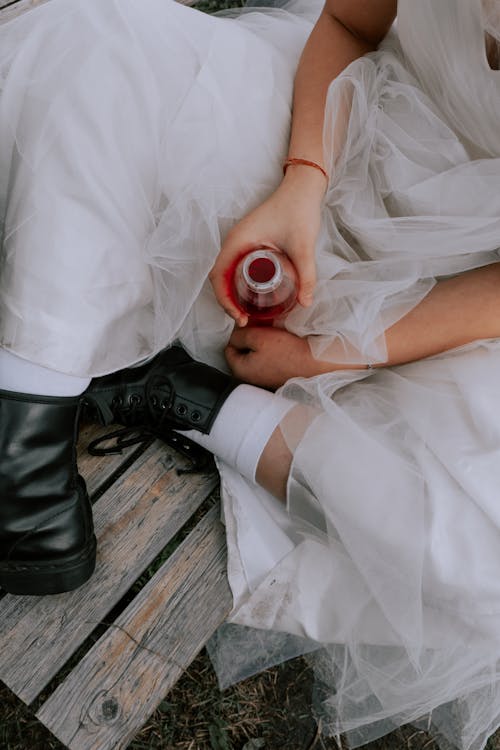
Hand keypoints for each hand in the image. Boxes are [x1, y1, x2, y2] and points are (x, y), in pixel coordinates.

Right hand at [209, 169, 324, 326]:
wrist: (303, 188)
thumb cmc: (299, 210)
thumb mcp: (303, 246)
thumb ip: (306, 275)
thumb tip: (305, 303)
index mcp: (237, 241)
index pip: (218, 277)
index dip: (224, 301)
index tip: (239, 317)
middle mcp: (233, 242)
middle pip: (219, 278)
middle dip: (228, 302)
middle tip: (244, 320)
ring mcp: (240, 241)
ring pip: (227, 273)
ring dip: (231, 294)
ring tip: (247, 313)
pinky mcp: (249, 242)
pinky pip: (236, 267)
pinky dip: (238, 284)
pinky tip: (252, 295)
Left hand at [225, 327, 329, 388]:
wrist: (315, 362)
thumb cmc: (286, 351)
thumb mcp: (257, 337)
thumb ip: (239, 335)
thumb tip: (234, 335)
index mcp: (239, 370)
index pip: (229, 347)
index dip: (239, 332)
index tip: (252, 325)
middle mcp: (249, 379)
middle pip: (242, 351)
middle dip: (250, 338)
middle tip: (263, 328)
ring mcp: (263, 379)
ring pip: (255, 355)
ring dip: (261, 343)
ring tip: (273, 335)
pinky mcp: (276, 377)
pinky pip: (268, 360)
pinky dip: (271, 351)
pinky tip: (281, 344)